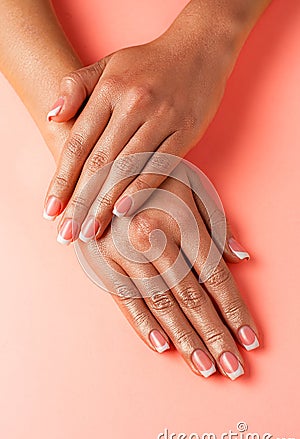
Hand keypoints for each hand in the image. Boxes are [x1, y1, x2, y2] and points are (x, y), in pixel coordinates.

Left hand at [44, 27, 231, 242]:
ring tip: (91, 232)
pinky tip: (125, 211)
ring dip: (106, 203)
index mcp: (109, 90)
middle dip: (80, 202)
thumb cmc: (148, 61)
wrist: (199, 46)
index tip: (51, 210)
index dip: (62, 180)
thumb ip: (74, 86)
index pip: (78, 143)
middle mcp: (133, 104)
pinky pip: (159, 165)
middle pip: (100, 163)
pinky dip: (141, 189)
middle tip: (68, 234)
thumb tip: (52, 117)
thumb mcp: (106, 63)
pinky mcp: (186, 131)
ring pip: (127, 168)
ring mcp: (161, 118)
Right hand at [78, 162, 257, 379]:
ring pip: (161, 305)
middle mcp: (153, 239)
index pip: (214, 276)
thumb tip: (241, 258)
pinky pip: (126, 300)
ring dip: (186, 339)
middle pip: (191, 297)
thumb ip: (217, 224)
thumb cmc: (150, 178)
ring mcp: (124, 253)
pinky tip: (164, 347)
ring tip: (205, 367)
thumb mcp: (190, 187)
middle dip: (215, 335)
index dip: (234, 310)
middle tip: (233, 367)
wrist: (98, 170)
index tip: (250, 339)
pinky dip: (145, 326)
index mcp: (179, 219)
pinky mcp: (103, 263)